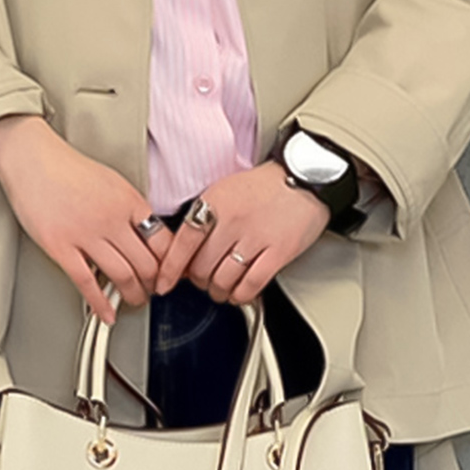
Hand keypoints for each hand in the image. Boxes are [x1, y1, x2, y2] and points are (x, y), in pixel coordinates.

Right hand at [0, 115, 172, 323]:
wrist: (31, 156)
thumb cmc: (67, 167)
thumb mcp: (112, 182)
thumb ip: (131, 209)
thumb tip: (146, 236)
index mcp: (129, 201)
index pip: (164, 242)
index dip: (171, 265)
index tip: (169, 275)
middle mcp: (112, 218)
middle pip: (147, 264)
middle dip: (153, 285)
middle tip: (152, 291)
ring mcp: (85, 233)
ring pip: (123, 276)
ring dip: (133, 296)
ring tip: (134, 301)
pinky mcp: (60, 246)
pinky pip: (87, 283)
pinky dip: (101, 304)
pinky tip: (107, 313)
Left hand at [155, 161, 329, 303]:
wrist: (306, 175)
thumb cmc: (264, 186)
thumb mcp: (224, 190)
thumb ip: (202, 219)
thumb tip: (182, 254)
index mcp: (215, 202)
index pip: (183, 242)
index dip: (170, 269)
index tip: (163, 283)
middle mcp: (234, 220)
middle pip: (201, 267)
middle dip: (197, 281)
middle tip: (202, 280)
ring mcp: (257, 237)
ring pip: (224, 280)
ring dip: (218, 291)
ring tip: (220, 289)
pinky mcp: (279, 251)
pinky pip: (251, 285)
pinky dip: (241, 295)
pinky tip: (239, 293)